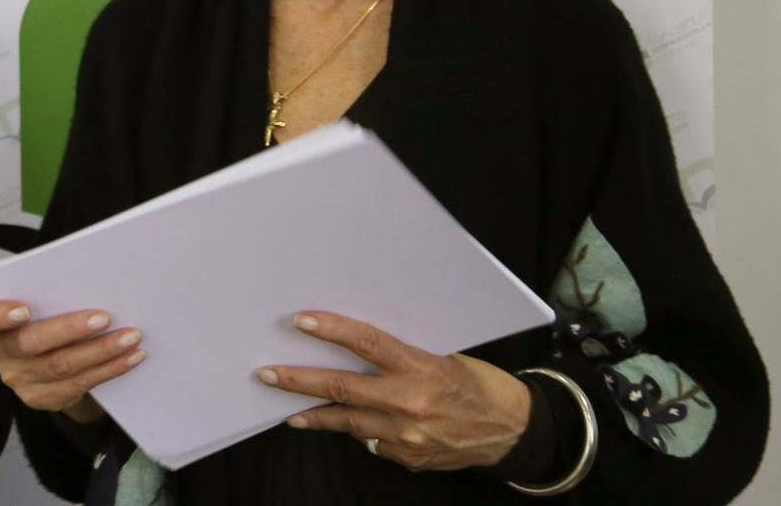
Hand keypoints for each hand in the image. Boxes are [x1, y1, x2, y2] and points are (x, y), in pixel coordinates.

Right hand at [0, 298, 144, 420]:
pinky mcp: (43, 398)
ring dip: (101, 351)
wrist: (49, 360)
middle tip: (104, 317)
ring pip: (61, 366)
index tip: (24, 309)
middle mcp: (1, 353)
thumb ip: (47, 293)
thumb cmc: (44, 315)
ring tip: (131, 336)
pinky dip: (109, 369)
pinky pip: (79, 384)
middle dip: (69, 329)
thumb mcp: (37, 303)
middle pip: (31, 344)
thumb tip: (90, 276)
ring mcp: (20, 380)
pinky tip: (131, 357)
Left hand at [257, 311, 530, 471]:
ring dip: (317, 414)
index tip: (301, 322)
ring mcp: (407, 436)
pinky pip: (373, 441)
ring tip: (289, 410)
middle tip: (267, 375)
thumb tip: (360, 348)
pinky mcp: (408, 458)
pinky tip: (342, 425)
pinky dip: (357, 430)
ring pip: (349, 422)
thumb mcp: (445, 357)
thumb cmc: (480, 385)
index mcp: (422, 368)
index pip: (368, 343)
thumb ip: (403, 357)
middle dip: (300, 381)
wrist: (512, 431)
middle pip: (344, 388)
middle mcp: (411, 403)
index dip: (333, 331)